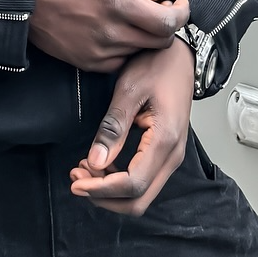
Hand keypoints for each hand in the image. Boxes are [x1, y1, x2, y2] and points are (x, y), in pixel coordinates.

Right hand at [29, 0, 188, 72]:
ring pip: (141, 53)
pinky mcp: (88, 63)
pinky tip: (117, 33)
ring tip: (137, 21)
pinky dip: (126, 49)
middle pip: (159, 42)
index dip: (181, 15)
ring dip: (146, 39)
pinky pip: (120, 62)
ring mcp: (99, 52)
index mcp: (117, 3)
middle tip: (162, 12)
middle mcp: (112, 32)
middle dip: (167, 27)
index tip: (181, 5)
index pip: (166, 22)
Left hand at [69, 37, 194, 215]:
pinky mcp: (165, 153)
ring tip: (83, 170)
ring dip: (110, 191)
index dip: (102, 190)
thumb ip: (113, 127)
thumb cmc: (158, 65)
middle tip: (77, 180)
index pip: (133, 184)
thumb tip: (95, 161)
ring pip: (141, 195)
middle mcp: (172, 155)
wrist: (181, 56)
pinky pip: (143, 180)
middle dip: (104, 197)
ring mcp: (171, 156)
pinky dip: (119, 182)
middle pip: (139, 200)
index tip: (77, 183)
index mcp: (165, 140)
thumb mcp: (130, 90)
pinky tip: (100, 164)